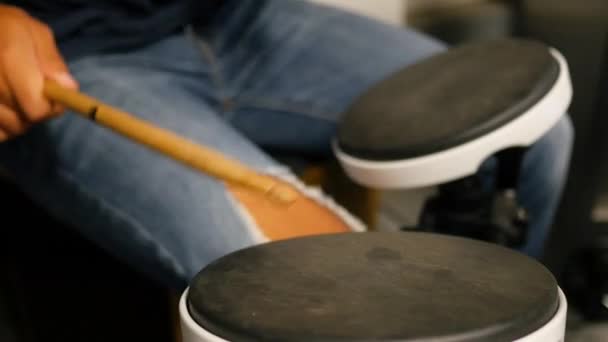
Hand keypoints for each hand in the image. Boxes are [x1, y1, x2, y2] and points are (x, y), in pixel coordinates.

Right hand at [0, 5, 77, 141]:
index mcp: (8, 57)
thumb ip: (51, 61)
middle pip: (21, 122)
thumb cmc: (7, 28)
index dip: (50, 108)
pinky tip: (4, 107)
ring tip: (16, 97)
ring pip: (8, 129)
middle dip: (34, 112)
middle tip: (32, 94)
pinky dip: (2, 124)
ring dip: (17, 120)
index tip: (53, 98)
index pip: (35, 108)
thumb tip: (67, 87)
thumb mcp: (35, 33)